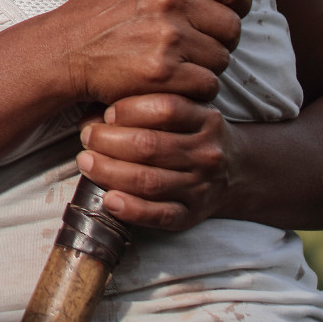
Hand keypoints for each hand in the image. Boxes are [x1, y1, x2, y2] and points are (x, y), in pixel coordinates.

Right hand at [44, 0, 250, 106]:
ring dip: (204, 70)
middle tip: (193, 50)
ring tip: (174, 68)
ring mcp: (168, 36)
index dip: (238, 5)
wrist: (60, 52)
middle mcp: (171, 0)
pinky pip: (206, 87)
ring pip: (221, 61)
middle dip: (218, 43)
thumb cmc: (95, 20)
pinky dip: (192, 92)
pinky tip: (168, 85)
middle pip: (232, 28)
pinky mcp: (164, 71)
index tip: (227, 15)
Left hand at [78, 93, 238, 230]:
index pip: (166, 108)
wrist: (236, 172)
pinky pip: (160, 216)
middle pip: (151, 146)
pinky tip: (109, 200)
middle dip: (108, 141)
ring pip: (150, 181)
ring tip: (86, 162)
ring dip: (110, 172)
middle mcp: (207, 154)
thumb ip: (144, 106)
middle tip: (87, 137)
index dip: (129, 109)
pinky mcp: (192, 215)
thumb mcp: (181, 111)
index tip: (106, 114)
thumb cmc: (190, 134)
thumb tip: (92, 116)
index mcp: (206, 120)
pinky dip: (131, 210)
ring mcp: (202, 186)